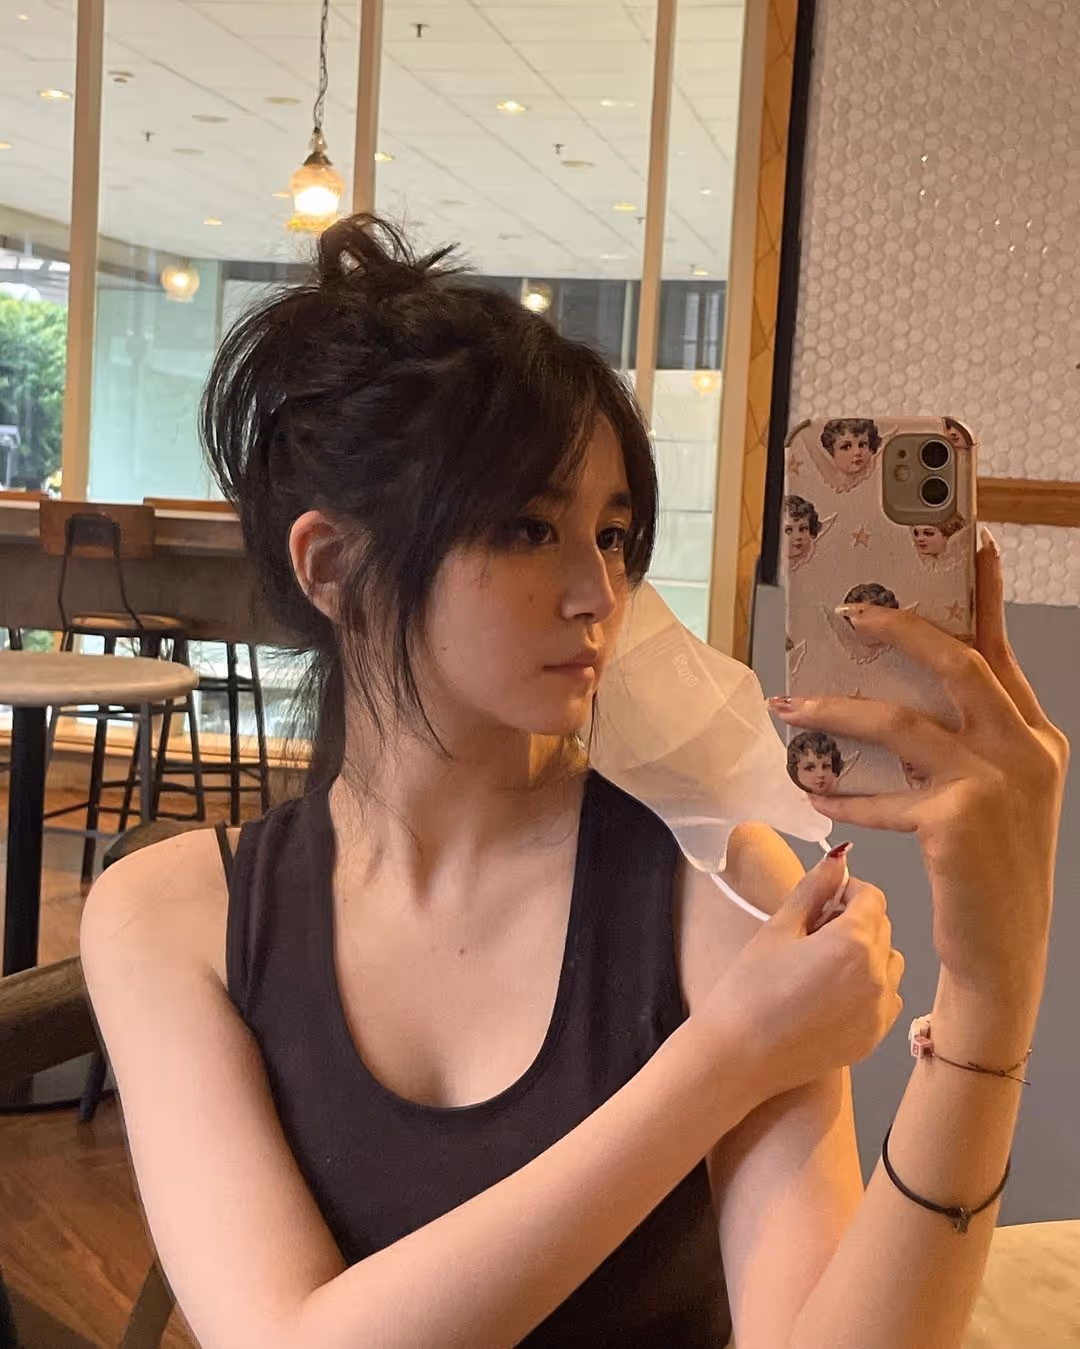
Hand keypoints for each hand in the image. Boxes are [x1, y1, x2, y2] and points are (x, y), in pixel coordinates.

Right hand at [701, 849, 902, 1101]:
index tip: (820, 902)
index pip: (872, 897)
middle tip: (813, 931)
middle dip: (855, 920)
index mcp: (854, 942)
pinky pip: (886, 998)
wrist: (739, 1057)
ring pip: (890, 963)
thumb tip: (837, 858)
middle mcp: (879, 975)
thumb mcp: (777, 930)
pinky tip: (831, 996)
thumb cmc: (749, 988)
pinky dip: (869, 988)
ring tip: (824, 965)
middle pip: (883, 927)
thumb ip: (812, 891)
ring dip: (867, 954)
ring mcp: (880, 1011)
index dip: (847, 890)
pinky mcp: (875, 1038)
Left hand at [771, 532, 1068, 999]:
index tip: (972, 548)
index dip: (984, 598)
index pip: (1002, 653)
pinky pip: (878, 796)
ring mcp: (994, 784)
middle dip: (900, 627)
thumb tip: (895, 699)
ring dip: (836, 709)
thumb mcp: (996, 796)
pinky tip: (814, 795)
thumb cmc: (991, 872)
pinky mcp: (955, 821)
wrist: (1005, 954)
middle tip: (849, 608)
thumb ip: (963, 743)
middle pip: (956, 664)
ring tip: (790, 704)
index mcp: (1036, 738)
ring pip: (900, 721)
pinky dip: (841, 795)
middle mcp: (1025, 752)